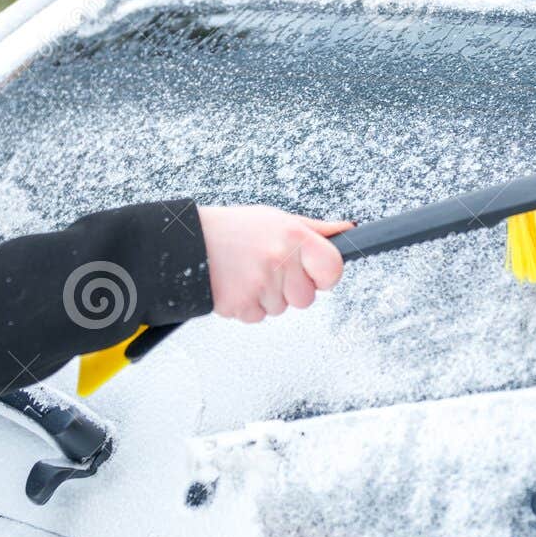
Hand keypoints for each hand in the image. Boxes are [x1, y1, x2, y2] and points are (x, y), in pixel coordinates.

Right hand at [196, 205, 353, 322]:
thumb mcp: (276, 219)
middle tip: (267, 268)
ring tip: (247, 272)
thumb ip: (314, 230)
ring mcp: (260, 285)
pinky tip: (236, 284)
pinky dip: (248, 305)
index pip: (333, 269)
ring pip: (281, 309)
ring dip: (266, 297)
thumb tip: (347, 230)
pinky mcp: (241, 305)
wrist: (188, 242)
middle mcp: (280, 260)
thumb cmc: (234, 229)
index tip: (314, 273)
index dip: (325, 275)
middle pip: (307, 298)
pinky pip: (258, 317)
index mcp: (294, 236)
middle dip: (291, 289)